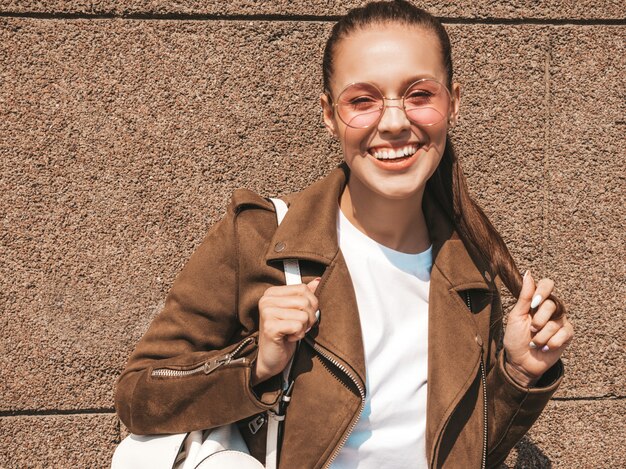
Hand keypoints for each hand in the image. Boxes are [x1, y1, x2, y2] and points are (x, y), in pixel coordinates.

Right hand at [251, 278, 320, 385]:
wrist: (271, 359)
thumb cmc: (285, 335)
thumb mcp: (296, 312)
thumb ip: (305, 295)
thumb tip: (318, 280)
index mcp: (272, 293)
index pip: (303, 288)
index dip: (311, 304)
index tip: (301, 316)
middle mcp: (266, 300)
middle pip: (305, 301)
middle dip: (308, 318)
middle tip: (298, 327)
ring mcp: (266, 312)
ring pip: (303, 315)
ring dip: (302, 328)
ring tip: (291, 333)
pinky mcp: (270, 327)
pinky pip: (298, 326)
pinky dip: (298, 335)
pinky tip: (288, 338)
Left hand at [503, 271, 573, 386]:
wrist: (520, 361)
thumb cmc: (515, 338)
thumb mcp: (516, 316)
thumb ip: (524, 296)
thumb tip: (528, 273)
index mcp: (537, 302)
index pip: (547, 285)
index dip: (542, 292)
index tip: (533, 305)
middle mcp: (550, 310)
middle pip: (551, 304)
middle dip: (538, 321)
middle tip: (531, 329)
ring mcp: (560, 322)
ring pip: (556, 322)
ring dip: (541, 336)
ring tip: (534, 342)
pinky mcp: (566, 336)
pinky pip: (564, 334)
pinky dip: (551, 343)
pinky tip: (545, 347)